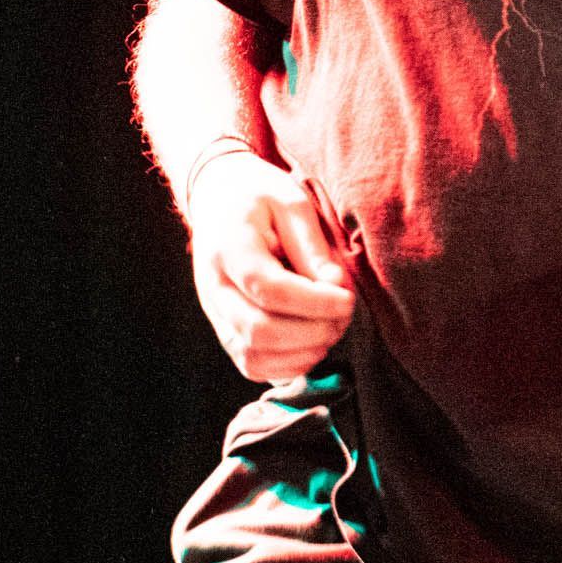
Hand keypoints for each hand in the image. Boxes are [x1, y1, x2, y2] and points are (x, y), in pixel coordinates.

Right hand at [188, 152, 355, 380]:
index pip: (269, 289)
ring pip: (253, 355)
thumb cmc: (259, 195)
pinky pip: (251, 364)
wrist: (218, 197)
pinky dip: (286, 366)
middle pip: (259, 330)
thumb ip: (312, 246)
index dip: (314, 302)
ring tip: (332, 330)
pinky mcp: (224, 328)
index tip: (348, 299)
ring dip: (301, 353)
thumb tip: (335, 287)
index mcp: (228, 248)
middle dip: (312, 331)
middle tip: (345, 317)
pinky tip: (313, 345)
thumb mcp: (291, 201)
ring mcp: (214, 312)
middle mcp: (213, 287)